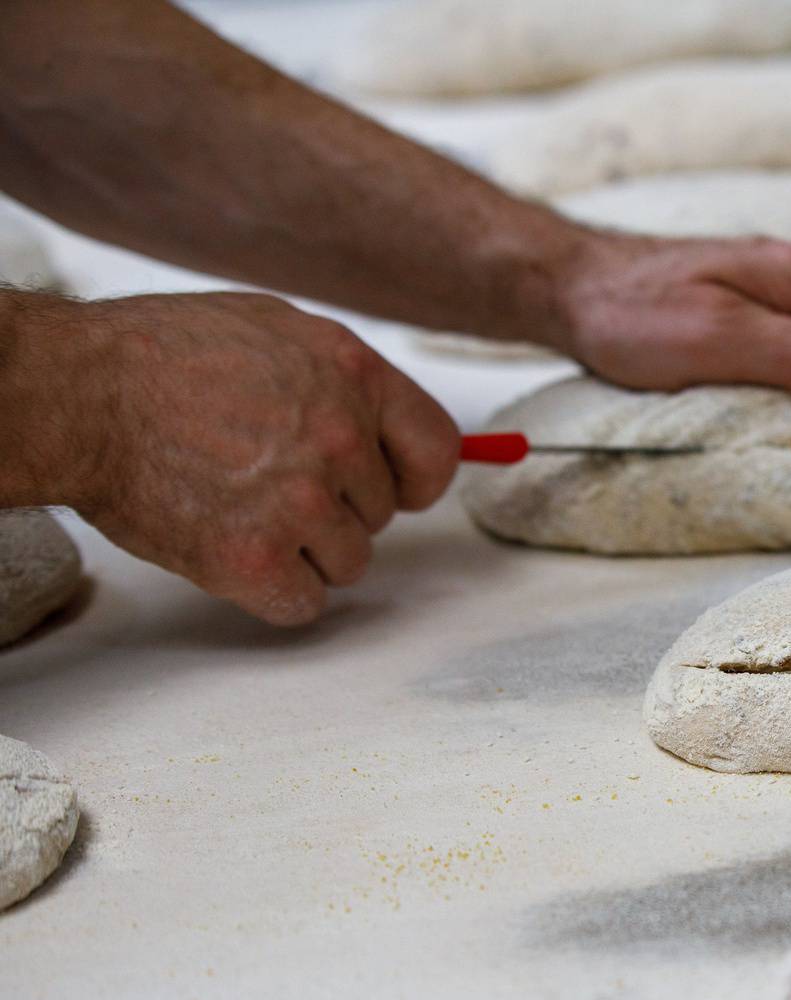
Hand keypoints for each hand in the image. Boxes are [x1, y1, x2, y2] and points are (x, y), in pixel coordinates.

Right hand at [12, 291, 458, 625]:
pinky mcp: (256, 558)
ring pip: (348, 563)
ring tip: (239, 505)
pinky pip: (303, 603)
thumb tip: (394, 430)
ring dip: (302, 550)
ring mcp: (301, 503)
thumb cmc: (162, 356)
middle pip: (380, 516)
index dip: (414, 479)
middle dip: (334, 508)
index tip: (393, 489)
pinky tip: (232, 550)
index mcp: (355, 376)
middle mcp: (341, 440)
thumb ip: (345, 381)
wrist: (78, 394)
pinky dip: (272, 590)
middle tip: (264, 479)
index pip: (436, 452)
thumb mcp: (276, 329)